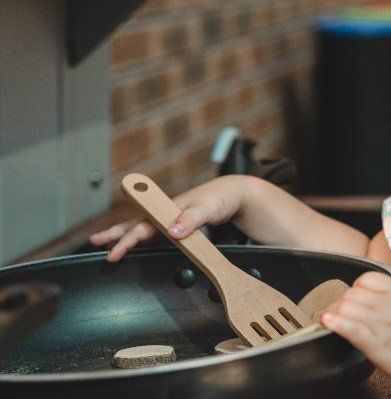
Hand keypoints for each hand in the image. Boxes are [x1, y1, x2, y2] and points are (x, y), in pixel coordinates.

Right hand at [89, 174, 250, 261]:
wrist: (235, 195)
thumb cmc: (221, 198)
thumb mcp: (209, 207)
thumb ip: (192, 218)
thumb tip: (172, 232)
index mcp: (169, 208)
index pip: (142, 227)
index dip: (125, 241)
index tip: (112, 253)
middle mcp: (167, 214)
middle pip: (136, 225)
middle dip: (114, 234)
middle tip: (95, 243)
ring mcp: (172, 220)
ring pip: (143, 229)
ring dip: (125, 237)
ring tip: (107, 246)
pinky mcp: (180, 227)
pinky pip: (157, 234)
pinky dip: (143, 240)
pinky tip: (138, 247)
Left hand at [320, 272, 390, 388]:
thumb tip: (368, 293)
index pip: (367, 278)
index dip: (355, 288)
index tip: (353, 299)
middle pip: (353, 293)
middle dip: (341, 302)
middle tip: (338, 313)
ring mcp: (384, 324)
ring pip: (346, 308)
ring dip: (334, 313)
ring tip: (331, 320)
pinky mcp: (377, 345)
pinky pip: (349, 328)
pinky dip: (334, 323)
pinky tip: (327, 323)